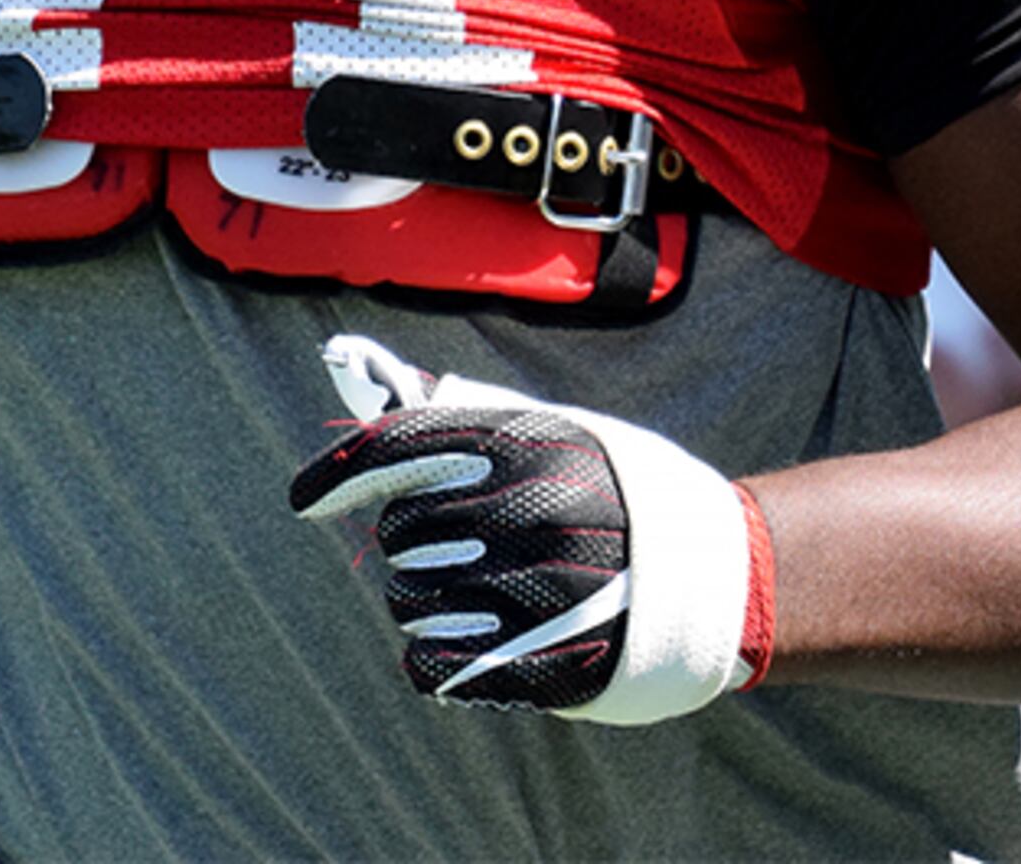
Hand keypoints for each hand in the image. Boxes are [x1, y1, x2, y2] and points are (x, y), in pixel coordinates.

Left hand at [287, 334, 768, 725]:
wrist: (715, 572)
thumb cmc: (610, 488)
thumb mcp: (546, 429)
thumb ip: (450, 408)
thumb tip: (346, 357)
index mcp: (530, 444)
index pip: (401, 448)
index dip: (339, 474)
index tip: (305, 500)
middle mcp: (532, 511)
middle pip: (401, 533)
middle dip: (414, 540)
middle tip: (462, 542)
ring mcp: (541, 589)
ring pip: (410, 601)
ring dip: (425, 599)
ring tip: (479, 589)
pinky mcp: (544, 662)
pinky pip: (433, 663)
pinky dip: (435, 653)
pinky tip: (466, 636)